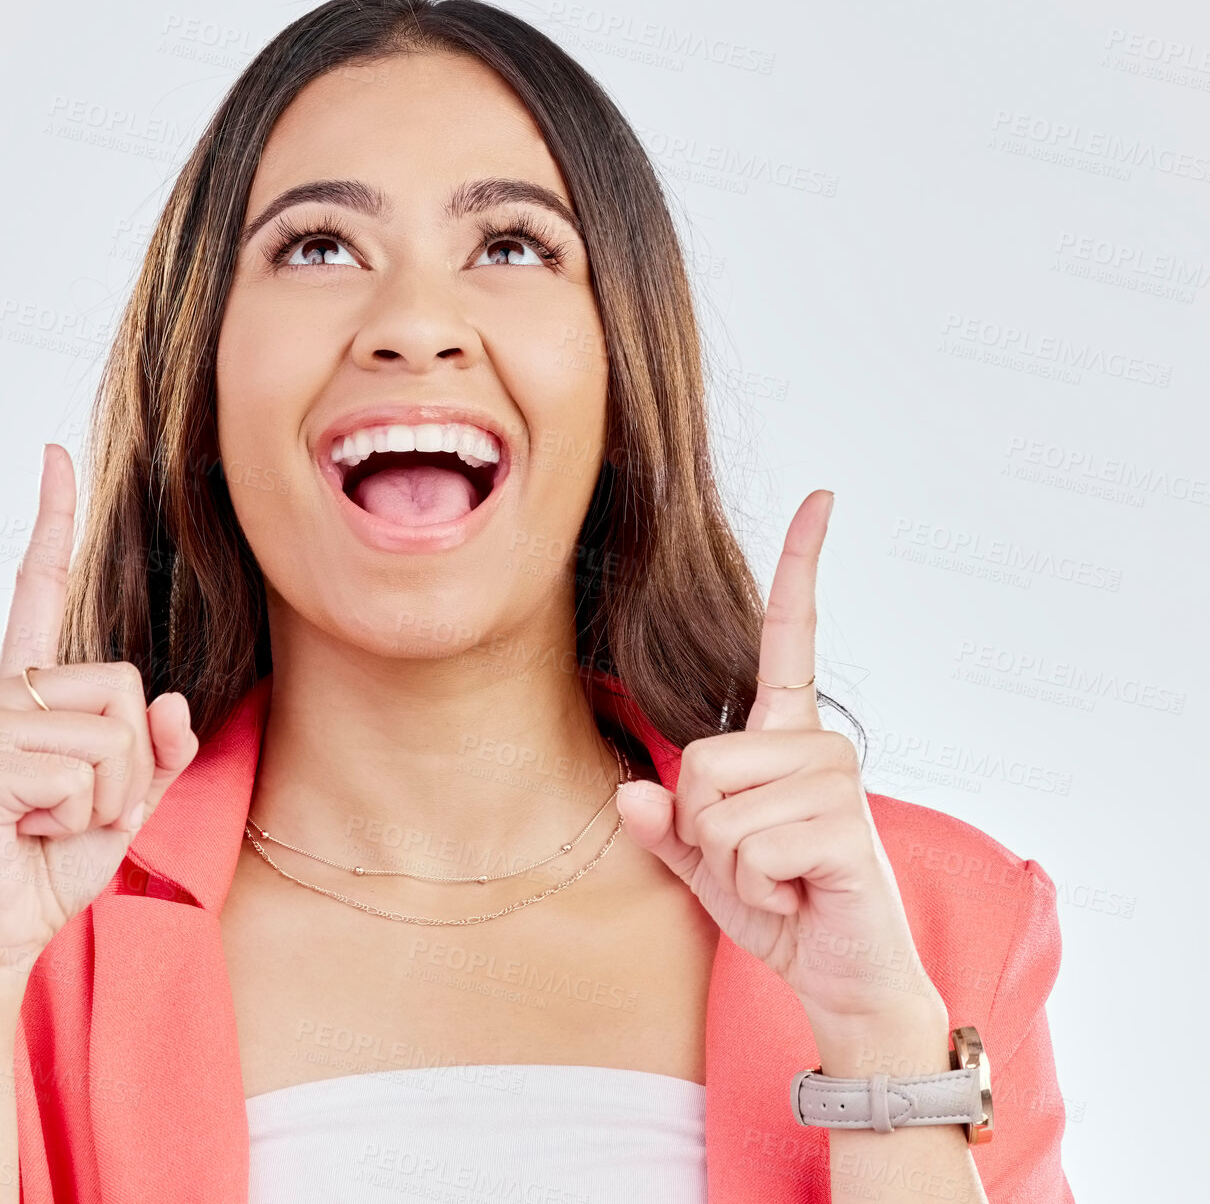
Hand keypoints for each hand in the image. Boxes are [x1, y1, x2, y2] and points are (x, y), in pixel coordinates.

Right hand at [0, 445, 197, 992]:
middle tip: (80, 808)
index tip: (54, 453)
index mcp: (32, 688)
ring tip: (54, 822)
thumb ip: (161, 752)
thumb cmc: (56, 859)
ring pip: (116, 732)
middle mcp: (1, 691)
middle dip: (134, 765)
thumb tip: (175, 703)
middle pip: (129, 687)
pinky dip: (84, 817)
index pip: (39, 587)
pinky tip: (34, 832)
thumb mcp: (129, 802)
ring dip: (109, 797)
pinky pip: (89, 770)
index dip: (51, 520)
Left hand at [616, 490, 945, 1049]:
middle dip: (701, 830)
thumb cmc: (781, 907)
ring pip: (714, 809)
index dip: (800, 566)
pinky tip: (797, 893)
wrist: (841, 979)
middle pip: (698, 760)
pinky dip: (754, 887)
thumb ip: (667, 828)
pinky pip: (745, 846)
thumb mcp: (705, 866)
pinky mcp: (842, 826)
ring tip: (779, 877)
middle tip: (754, 861)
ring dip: (729, 864)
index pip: (791, 636)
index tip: (822, 496)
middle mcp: (818, 743)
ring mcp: (836, 781)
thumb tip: (633, 791)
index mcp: (785, 736)